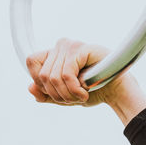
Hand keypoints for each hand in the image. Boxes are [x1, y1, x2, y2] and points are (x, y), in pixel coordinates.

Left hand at [26, 38, 145, 124]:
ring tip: (80, 96)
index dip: (40, 81)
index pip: (32, 61)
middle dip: (56, 94)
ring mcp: (71, 45)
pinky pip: (65, 74)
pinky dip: (73, 90)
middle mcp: (61, 45)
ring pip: (53, 77)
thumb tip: (30, 87)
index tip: (57, 93)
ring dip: (67, 94)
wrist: (116, 92)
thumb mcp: (64, 97)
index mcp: (54, 53)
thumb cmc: (92, 91)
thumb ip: (45, 94)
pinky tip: (85, 92)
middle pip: (42, 74)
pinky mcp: (81, 49)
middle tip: (73, 99)